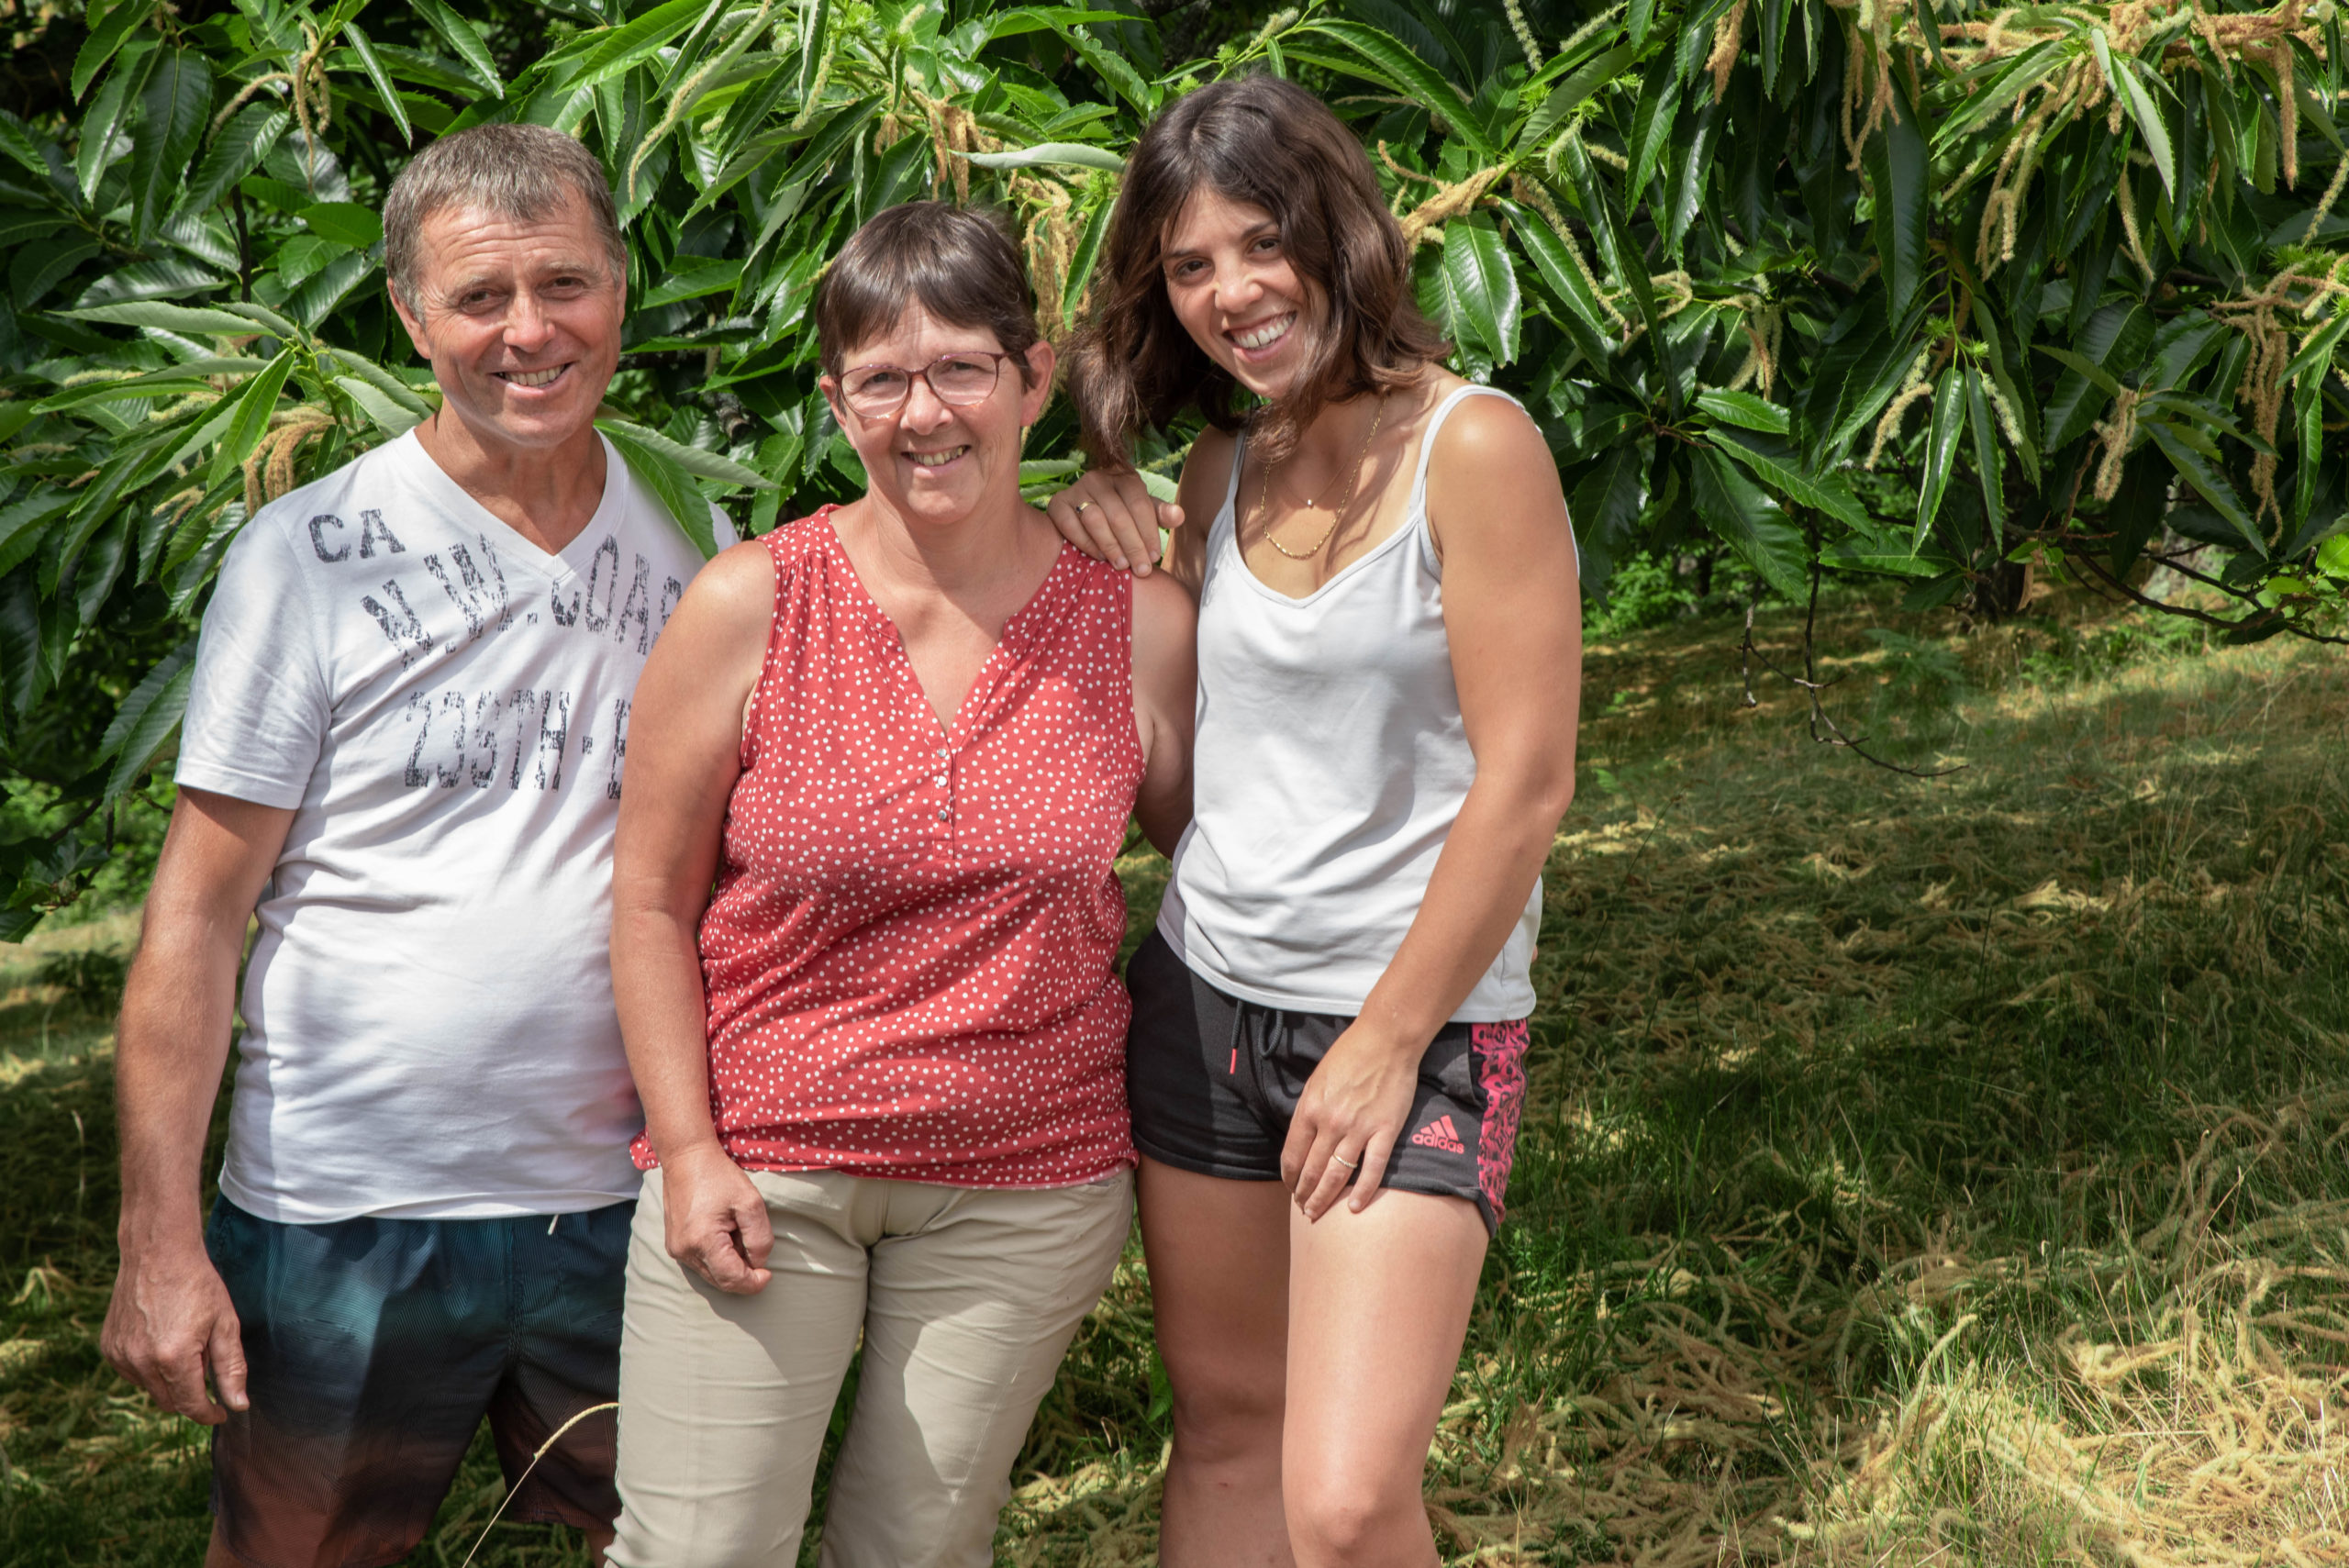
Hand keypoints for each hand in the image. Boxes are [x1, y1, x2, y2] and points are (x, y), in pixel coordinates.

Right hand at [101, 1232, 247, 1424]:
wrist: (158, 1254)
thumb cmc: (198, 1285)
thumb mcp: (225, 1324)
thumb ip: (231, 1368)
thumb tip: (238, 1405)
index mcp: (173, 1358)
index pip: (190, 1406)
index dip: (209, 1413)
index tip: (222, 1410)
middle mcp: (140, 1362)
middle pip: (169, 1402)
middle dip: (191, 1395)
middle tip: (207, 1367)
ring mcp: (120, 1355)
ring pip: (150, 1389)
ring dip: (169, 1380)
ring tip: (185, 1343)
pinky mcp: (108, 1347)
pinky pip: (132, 1373)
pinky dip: (150, 1368)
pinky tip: (162, 1339)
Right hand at [660, 1141, 773, 1294]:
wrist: (686, 1158)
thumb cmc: (720, 1176)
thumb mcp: (751, 1203)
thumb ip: (760, 1239)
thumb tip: (758, 1264)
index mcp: (703, 1240)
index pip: (732, 1280)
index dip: (754, 1283)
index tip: (769, 1274)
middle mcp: (684, 1251)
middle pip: (721, 1282)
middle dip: (743, 1274)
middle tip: (757, 1251)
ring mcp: (676, 1250)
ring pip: (711, 1275)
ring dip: (730, 1265)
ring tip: (738, 1234)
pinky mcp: (674, 1246)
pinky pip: (700, 1264)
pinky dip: (718, 1258)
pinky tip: (725, 1235)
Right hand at [1045, 469, 1182, 574]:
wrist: (1084, 508)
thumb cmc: (1122, 512)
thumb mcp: (1143, 510)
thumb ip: (1160, 514)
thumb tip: (1179, 516)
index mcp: (1124, 477)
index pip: (1140, 504)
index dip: (1149, 533)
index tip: (1155, 556)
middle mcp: (1099, 479)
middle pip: (1119, 515)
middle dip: (1133, 546)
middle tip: (1142, 570)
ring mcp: (1076, 489)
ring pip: (1095, 519)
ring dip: (1111, 546)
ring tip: (1122, 565)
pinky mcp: (1057, 504)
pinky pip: (1071, 526)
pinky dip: (1086, 544)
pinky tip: (1100, 557)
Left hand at [1280, 1022, 1422, 1221]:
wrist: (1386, 1041)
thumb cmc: (1350, 1055)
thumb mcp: (1317, 1081)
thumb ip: (1309, 1111)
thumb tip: (1303, 1140)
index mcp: (1310, 1108)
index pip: (1293, 1154)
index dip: (1290, 1176)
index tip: (1290, 1187)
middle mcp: (1330, 1122)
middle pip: (1312, 1170)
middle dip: (1304, 1194)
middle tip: (1303, 1209)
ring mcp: (1358, 1129)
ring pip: (1336, 1175)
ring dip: (1324, 1198)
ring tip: (1318, 1213)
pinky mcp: (1384, 1131)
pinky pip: (1372, 1169)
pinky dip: (1363, 1191)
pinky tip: (1355, 1207)